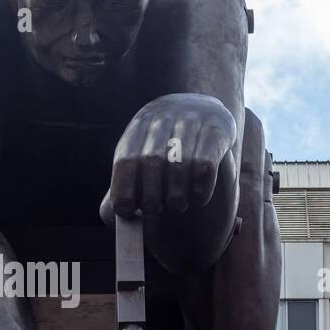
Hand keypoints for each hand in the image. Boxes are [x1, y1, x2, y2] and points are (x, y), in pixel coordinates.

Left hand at [100, 93, 237, 221]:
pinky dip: (200, 190)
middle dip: (151, 195)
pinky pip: (206, 166)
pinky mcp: (218, 128)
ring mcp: (192, 119)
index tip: (127, 211)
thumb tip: (111, 217)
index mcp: (139, 125)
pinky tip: (197, 198)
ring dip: (177, 196)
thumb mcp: (142, 158)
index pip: (125, 159)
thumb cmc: (166, 147)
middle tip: (154, 210)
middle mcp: (163, 117)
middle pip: (152, 162)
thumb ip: (123, 187)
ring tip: (177, 205)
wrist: (205, 113)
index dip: (123, 190)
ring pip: (180, 165)